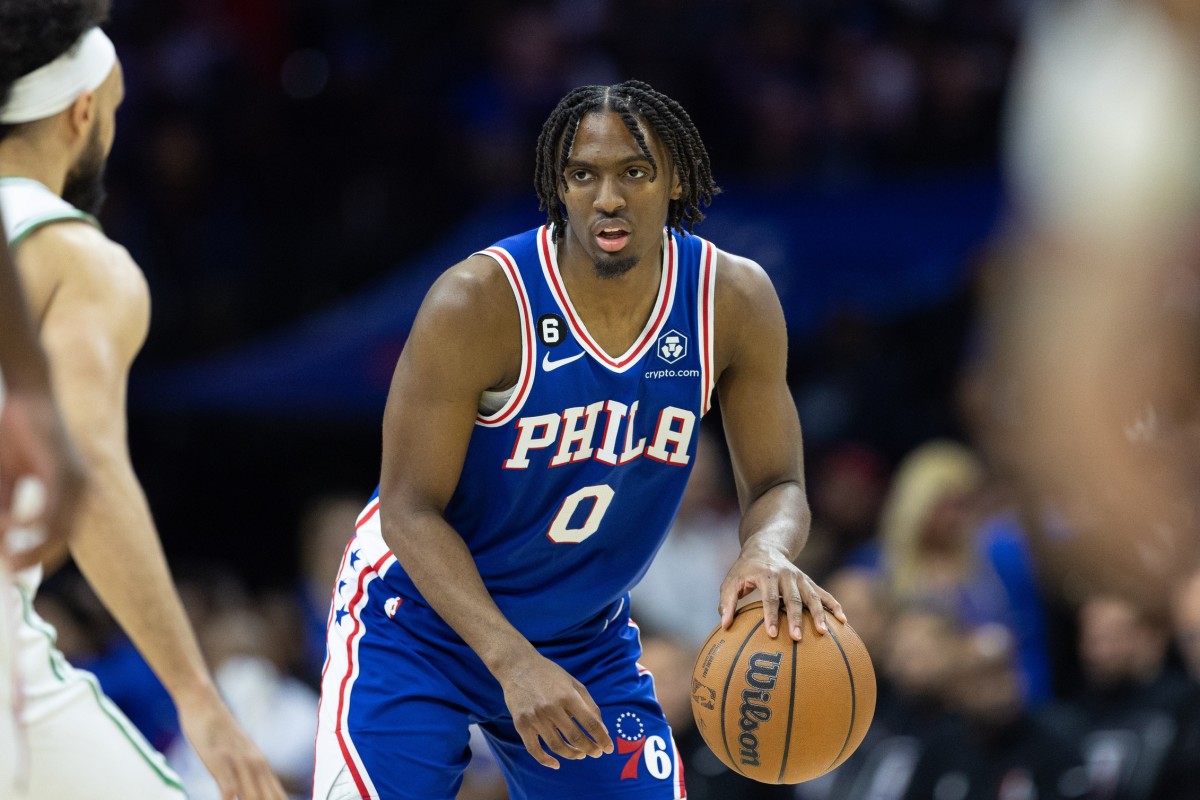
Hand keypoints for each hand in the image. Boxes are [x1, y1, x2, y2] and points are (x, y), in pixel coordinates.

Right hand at [0, 387, 84, 569]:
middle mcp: (80, 488)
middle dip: (36, 557)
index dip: (41, 556)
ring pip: (60, 525)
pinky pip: (52, 504)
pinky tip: (14, 527)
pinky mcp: (61, 467)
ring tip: (9, 556)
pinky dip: (34, 522)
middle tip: (12, 571)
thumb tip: (2, 537)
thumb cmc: (15, 433)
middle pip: (63, 537)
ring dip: (33, 545)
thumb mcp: (7, 476)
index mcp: (70, 492)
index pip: (62, 535)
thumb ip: (5, 506)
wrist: (28, 395)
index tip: (18, 571)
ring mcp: (74, 478)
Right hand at [176, 685, 285, 799]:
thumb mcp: (238, 756)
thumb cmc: (218, 732)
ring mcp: (239, 762)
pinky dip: (231, 799)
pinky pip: (228, 786)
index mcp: (261, 767)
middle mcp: (256, 765)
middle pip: (271, 799)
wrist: (203, 702)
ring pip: (254, 796)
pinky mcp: (220, 760)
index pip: (280, 797)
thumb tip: (256, 791)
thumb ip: (248, 775)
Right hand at [496, 650, 614, 768]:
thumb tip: (602, 730)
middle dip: (590, 749)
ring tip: (580, 755)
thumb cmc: (550, 674)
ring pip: (557, 746)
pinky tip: (556, 764)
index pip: (591, 723)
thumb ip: (590, 705)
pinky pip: (534, 749)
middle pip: (576, 737)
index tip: (609, 748)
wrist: (517, 666)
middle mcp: (552, 707)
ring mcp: (535, 717)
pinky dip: (545, 761)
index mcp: (568, 695)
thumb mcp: (574, 683)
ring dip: (572, 755)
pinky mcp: (521, 724)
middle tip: (597, 753)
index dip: (602, 738)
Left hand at [718, 543, 845, 640]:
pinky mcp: (809, 582)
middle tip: (797, 638)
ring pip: (812, 596)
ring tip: (824, 633)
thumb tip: (725, 625)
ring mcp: (800, 578)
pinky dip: (834, 606)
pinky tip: (843, 620)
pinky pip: (824, 594)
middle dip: (796, 619)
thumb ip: (727, 602)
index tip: (772, 634)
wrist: (766, 547)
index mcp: (767, 575)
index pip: (770, 598)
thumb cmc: (745, 569)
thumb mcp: (732, 581)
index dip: (770, 616)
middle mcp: (787, 575)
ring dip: (819, 614)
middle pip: (793, 599)